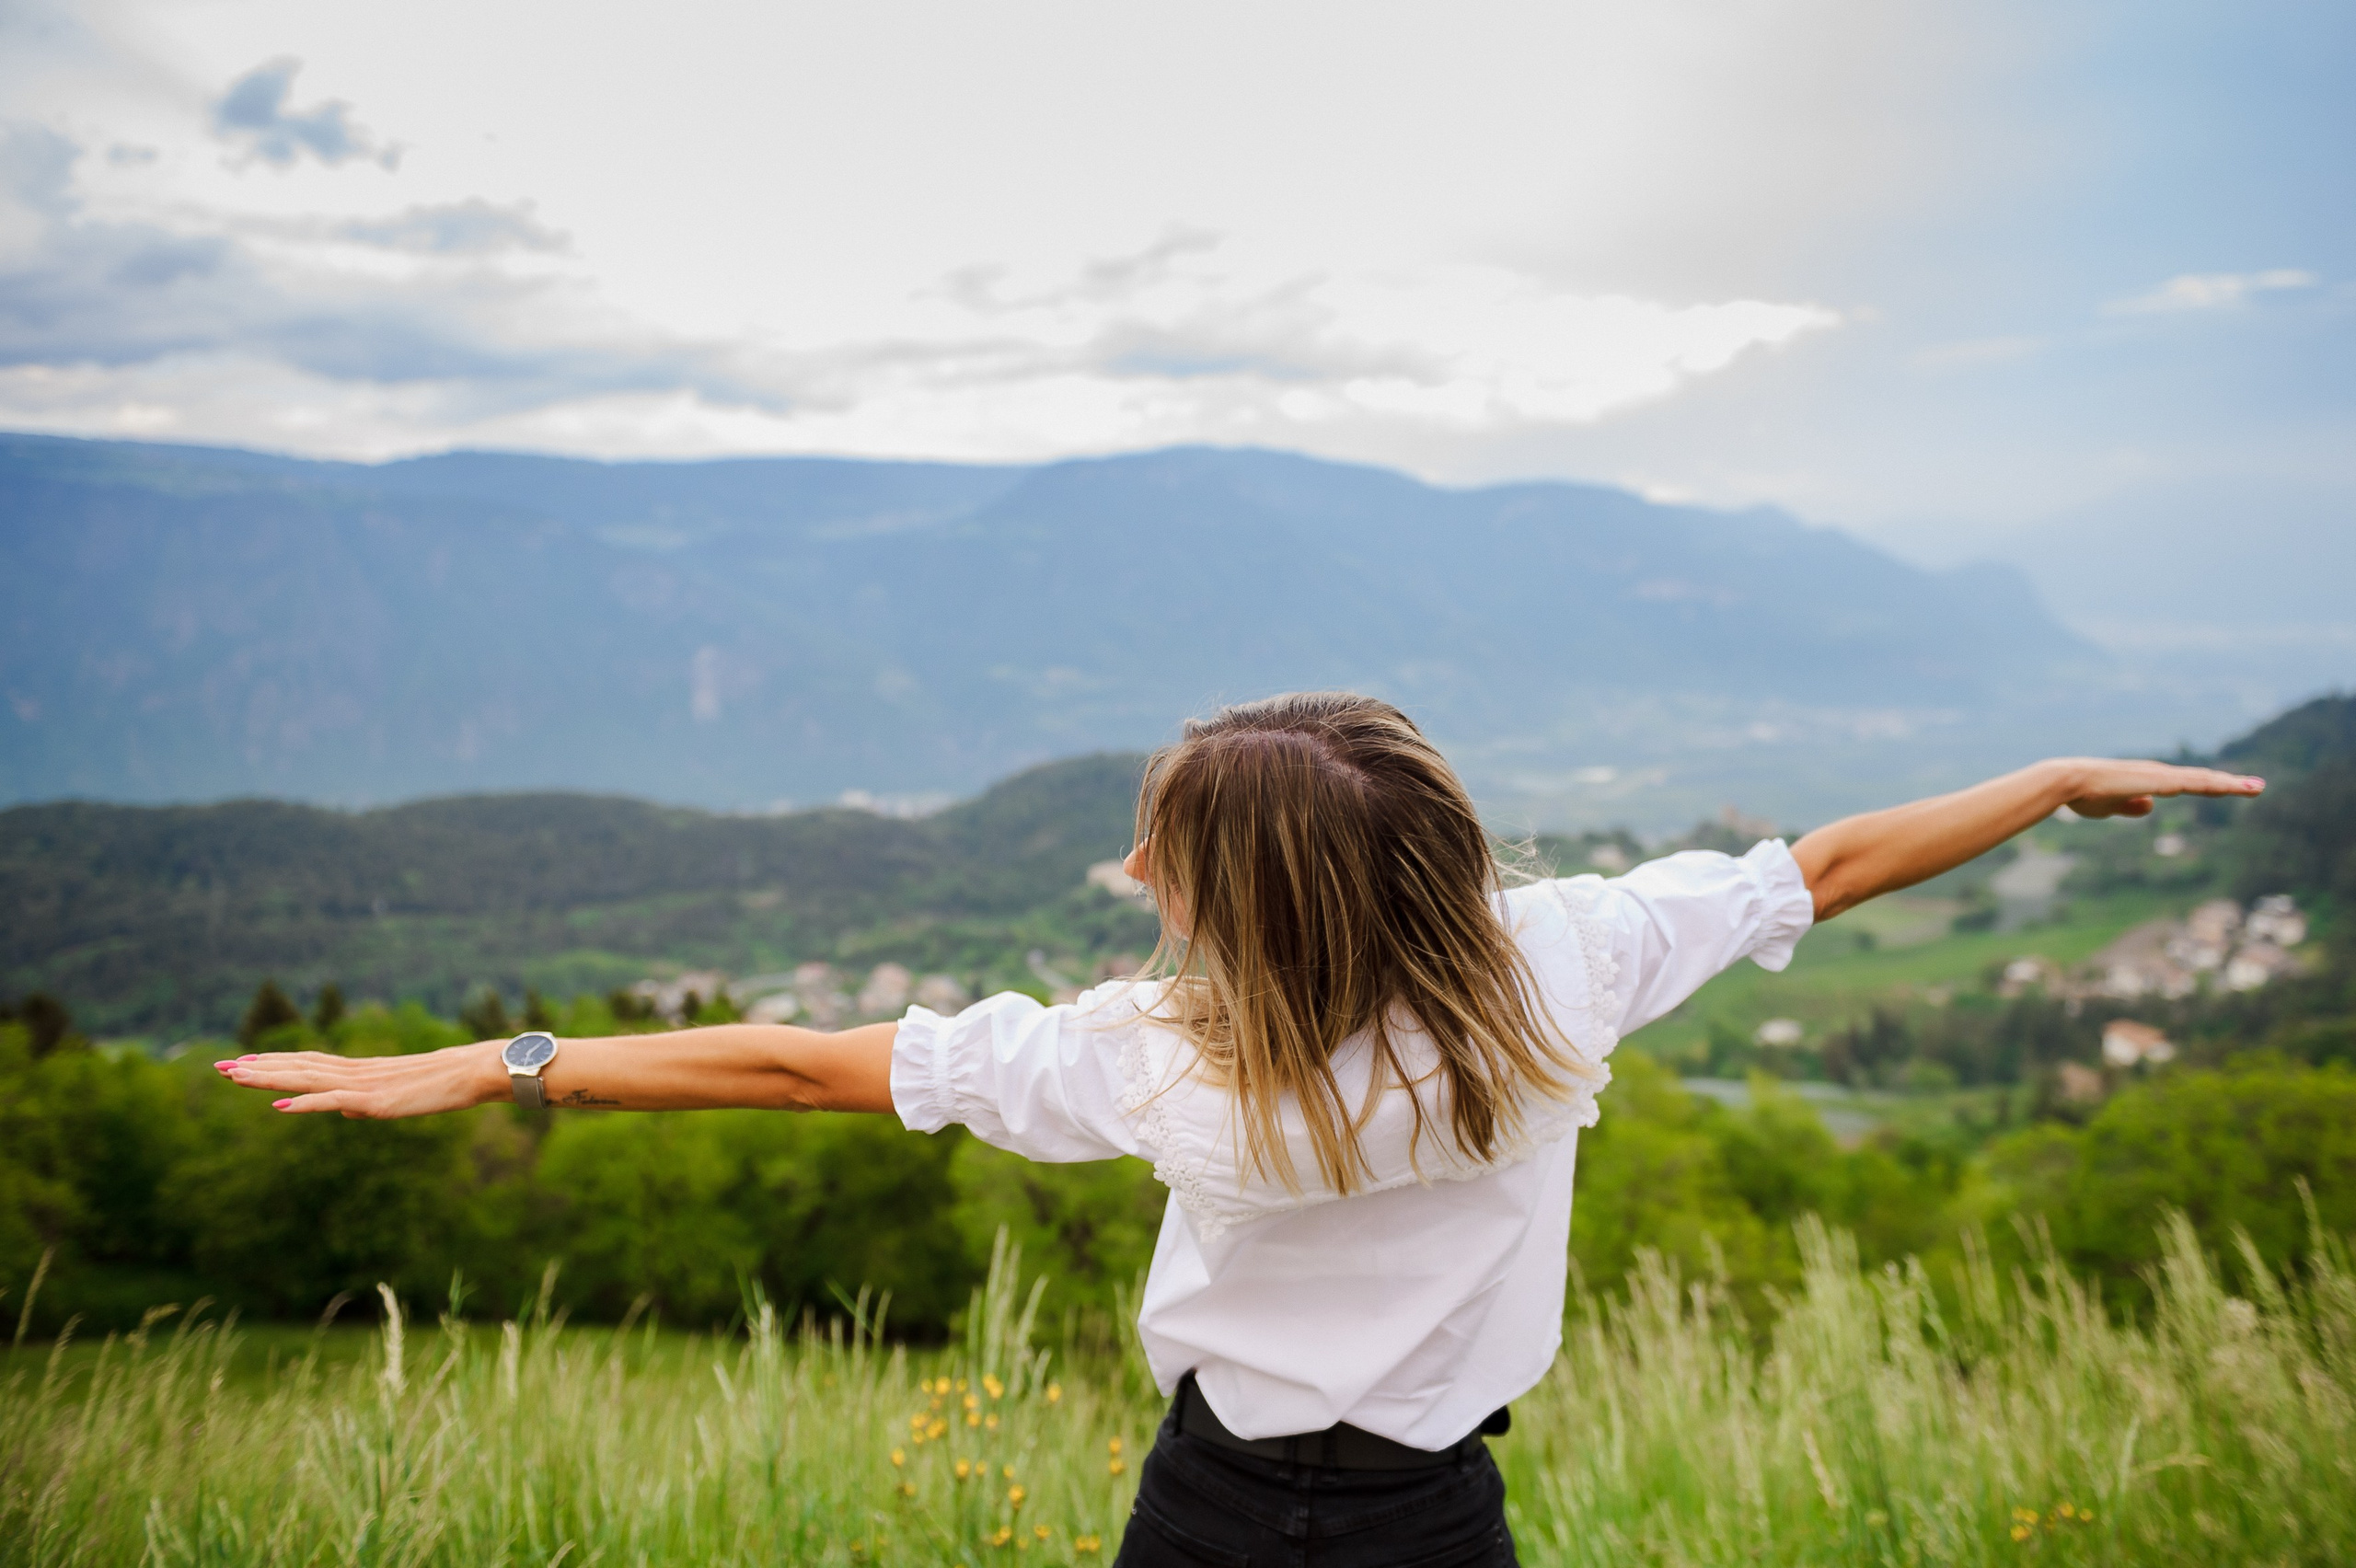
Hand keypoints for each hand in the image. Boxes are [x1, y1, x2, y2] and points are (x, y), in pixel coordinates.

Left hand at [215, 1042, 505, 1118]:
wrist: (477, 1071)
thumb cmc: (447, 1083)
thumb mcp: (400, 1097)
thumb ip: (368, 1101)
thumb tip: (346, 1109)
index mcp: (362, 1071)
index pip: (309, 1063)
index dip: (274, 1061)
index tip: (242, 1061)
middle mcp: (357, 1072)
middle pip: (298, 1066)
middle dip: (257, 1066)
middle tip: (218, 1066)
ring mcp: (365, 1085)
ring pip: (307, 1078)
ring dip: (269, 1077)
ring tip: (235, 1077)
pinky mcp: (377, 1100)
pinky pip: (334, 1100)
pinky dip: (305, 1102)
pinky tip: (280, 1104)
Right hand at [2057, 759, 2263, 818]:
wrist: (2067, 781)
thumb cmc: (2084, 794)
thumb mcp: (2112, 806)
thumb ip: (2131, 806)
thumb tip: (2151, 807)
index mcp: (2151, 780)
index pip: (2191, 784)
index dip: (2214, 787)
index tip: (2237, 789)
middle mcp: (2160, 774)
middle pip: (2203, 779)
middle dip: (2232, 784)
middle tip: (2260, 786)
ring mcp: (2158, 776)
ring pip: (2202, 780)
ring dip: (2230, 784)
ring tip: (2256, 788)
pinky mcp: (2153, 781)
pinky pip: (2188, 783)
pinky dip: (2208, 785)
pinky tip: (2225, 787)